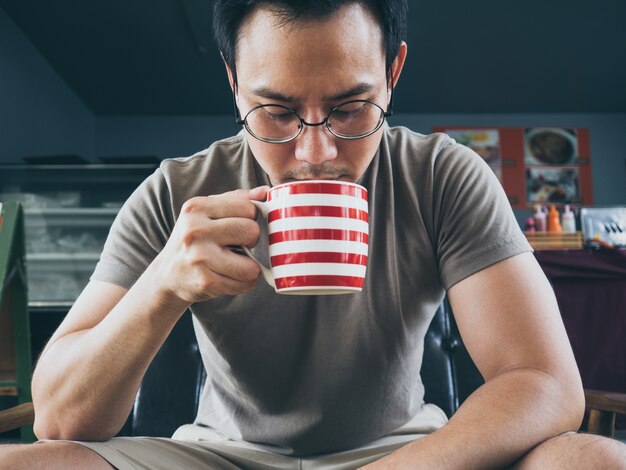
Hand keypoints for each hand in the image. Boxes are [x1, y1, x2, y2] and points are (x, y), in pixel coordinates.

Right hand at [152, 186, 268, 303]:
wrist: (167, 274)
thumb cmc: (194, 239)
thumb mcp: (207, 212)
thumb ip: (237, 199)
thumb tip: (266, 192)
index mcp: (196, 207)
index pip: (247, 207)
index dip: (250, 218)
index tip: (239, 226)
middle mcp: (195, 231)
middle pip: (251, 231)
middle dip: (251, 240)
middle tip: (238, 245)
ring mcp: (200, 258)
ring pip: (251, 265)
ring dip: (250, 267)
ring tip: (236, 264)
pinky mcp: (206, 282)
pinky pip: (245, 284)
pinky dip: (244, 283)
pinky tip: (230, 277)